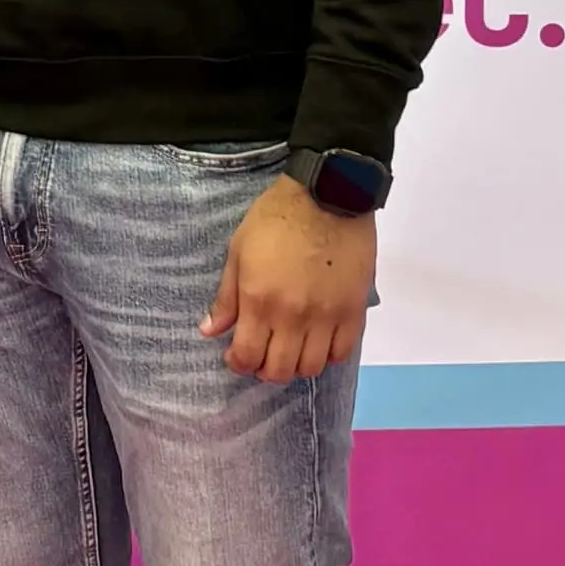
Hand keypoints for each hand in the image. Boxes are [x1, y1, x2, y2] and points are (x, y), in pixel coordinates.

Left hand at [200, 176, 374, 380]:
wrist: (328, 195)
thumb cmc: (276, 219)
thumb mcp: (239, 252)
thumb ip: (226, 297)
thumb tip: (210, 331)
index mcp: (260, 301)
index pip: (247, 356)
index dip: (239, 363)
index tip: (237, 355)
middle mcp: (293, 316)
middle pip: (279, 370)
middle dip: (265, 369)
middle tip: (263, 354)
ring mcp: (327, 316)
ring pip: (311, 367)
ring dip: (297, 365)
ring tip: (291, 348)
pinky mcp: (354, 309)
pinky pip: (342, 352)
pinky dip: (328, 355)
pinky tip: (318, 341)